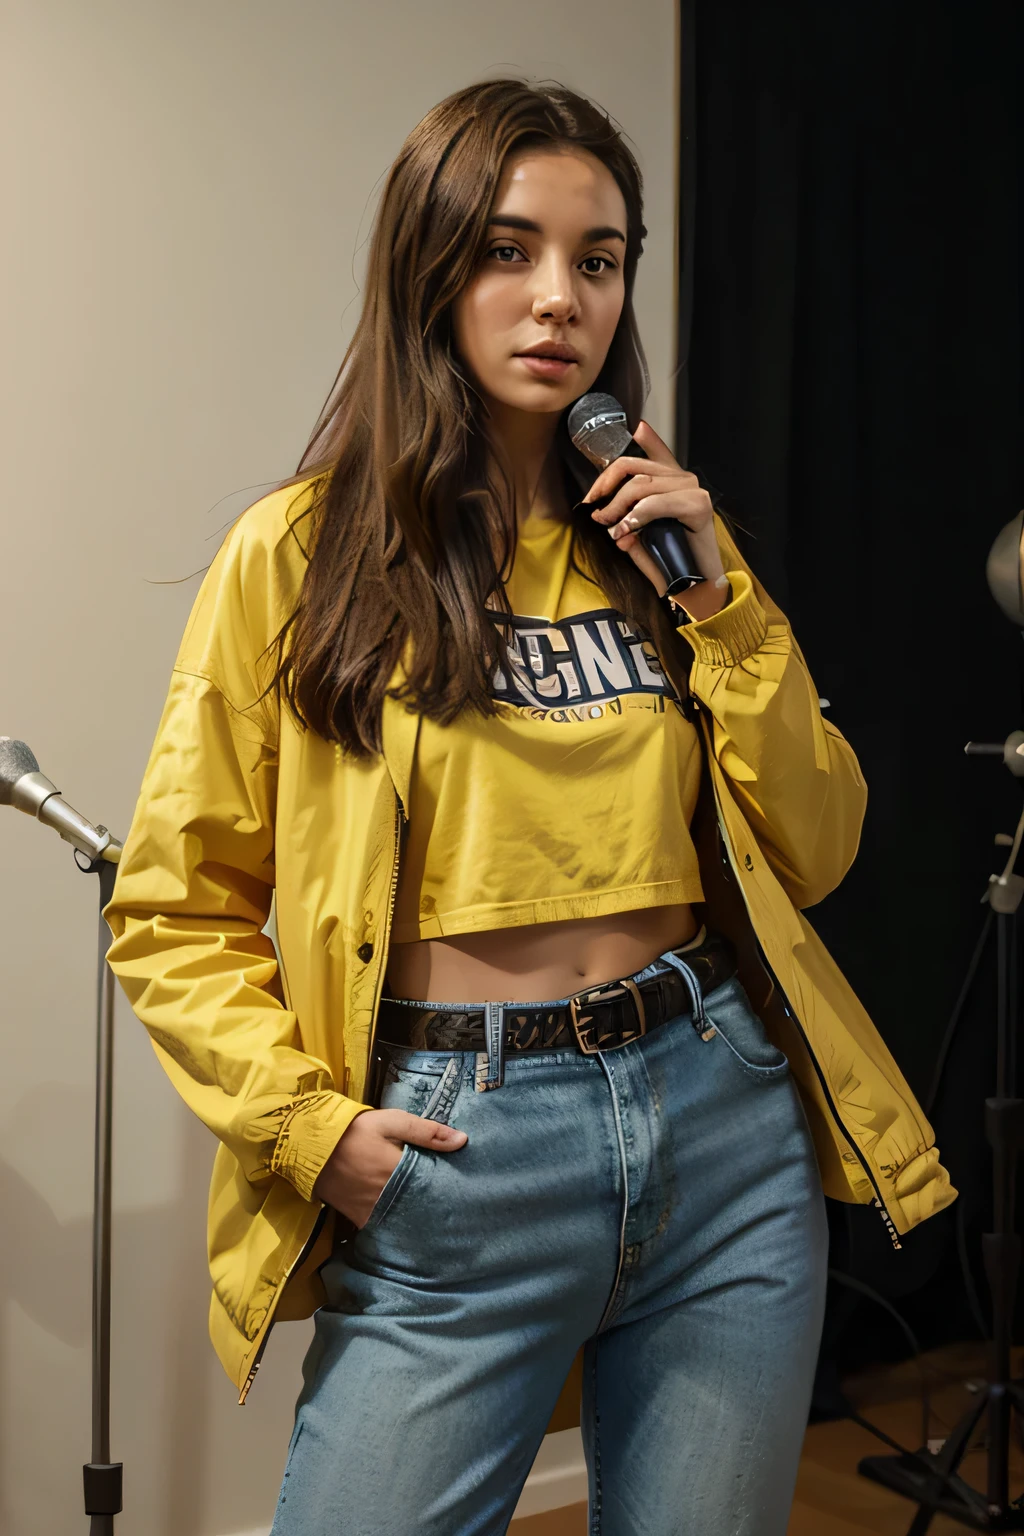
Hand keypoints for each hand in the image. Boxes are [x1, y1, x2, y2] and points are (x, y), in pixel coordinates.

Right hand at [312, 1108, 467, 1227]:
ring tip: (434, 1212)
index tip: (462, 1189)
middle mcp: (387, 1198)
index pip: (434, 1188)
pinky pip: (383, 1226)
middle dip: (435, 1206)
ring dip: (416, 1216)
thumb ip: (426, 1131)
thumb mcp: (391, 1122)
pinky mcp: (357, 1218)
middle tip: (454, 1204)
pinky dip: (395, 1223)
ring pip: (403, 1219)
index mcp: (399, 1172)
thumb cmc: (353, 1130)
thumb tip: (463, 1141)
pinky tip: (407, 1219)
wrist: (309, 1146)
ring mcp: (371, 1211)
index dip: (449, 1188)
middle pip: (421, 1207)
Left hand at [583, 420, 729, 618]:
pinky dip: (637, 515)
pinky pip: (656, 503)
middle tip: (596, 513)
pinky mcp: (698, 506)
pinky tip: (627, 528)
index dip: (647, 438)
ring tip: (611, 527)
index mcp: (671, 484)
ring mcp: (693, 491)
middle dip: (606, 488)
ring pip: (641, 484)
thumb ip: (626, 525)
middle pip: (633, 467)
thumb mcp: (641, 539)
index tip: (635, 429)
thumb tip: (609, 522)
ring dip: (617, 506)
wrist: (696, 587)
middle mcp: (683, 481)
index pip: (657, 453)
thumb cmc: (670, 562)